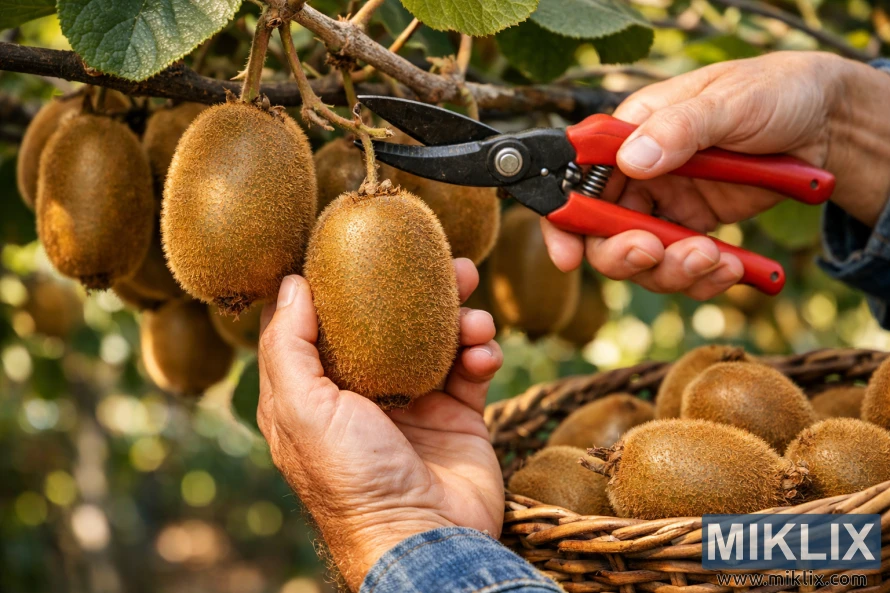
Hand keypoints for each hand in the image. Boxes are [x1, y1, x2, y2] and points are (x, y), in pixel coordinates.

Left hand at [256, 260, 503, 591]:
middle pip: (390, 322)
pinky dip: (482, 352)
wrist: (426, 537)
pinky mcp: (458, 415)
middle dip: (418, 291)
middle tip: (446, 264)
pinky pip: (472, 367)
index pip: (325, 323)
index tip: (361, 245)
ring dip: (460, 317)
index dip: (343, 283)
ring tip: (475, 312)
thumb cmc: (352, 479)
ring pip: (438, 338)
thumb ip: (289, 345)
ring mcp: (415, 402)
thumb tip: (291, 282)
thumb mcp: (301, 409)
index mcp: (319, 391)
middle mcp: (366, 392)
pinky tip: (483, 352)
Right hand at [544, 51, 889, 299]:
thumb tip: (632, 161)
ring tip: (713, 260)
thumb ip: (680, 129)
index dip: (564, 219)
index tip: (568, 255)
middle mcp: (639, 174)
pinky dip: (703, 278)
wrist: (827, 124)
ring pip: (644, 260)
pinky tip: (732, 267)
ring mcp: (665, 205)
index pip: (578, 176)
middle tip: (654, 253)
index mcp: (632, 132)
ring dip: (673, 271)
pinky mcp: (694, 229)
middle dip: (624, 254)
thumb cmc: (774, 92)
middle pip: (603, 232)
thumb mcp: (729, 101)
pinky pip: (683, 269)